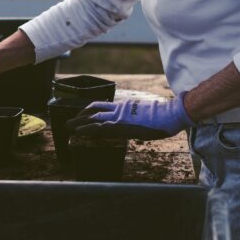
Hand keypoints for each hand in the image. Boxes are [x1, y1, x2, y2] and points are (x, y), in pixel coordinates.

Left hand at [67, 92, 191, 140]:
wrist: (170, 114)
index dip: (89, 111)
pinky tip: (80, 132)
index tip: (81, 115)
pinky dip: (90, 129)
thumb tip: (131, 125)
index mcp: (124, 106)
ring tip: (70, 127)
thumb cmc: (161, 117)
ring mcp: (120, 117)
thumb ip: (134, 118)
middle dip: (80, 117)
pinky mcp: (123, 125)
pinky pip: (102, 128)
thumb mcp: (144, 114)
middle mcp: (120, 110)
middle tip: (69, 123)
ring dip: (80, 123)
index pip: (102, 106)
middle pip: (95, 111)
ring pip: (95, 118)